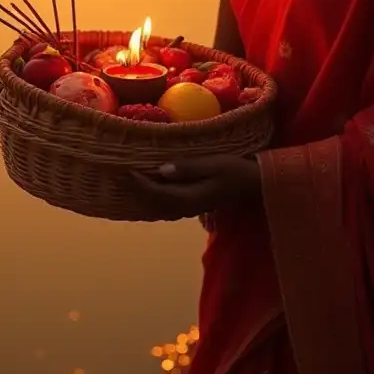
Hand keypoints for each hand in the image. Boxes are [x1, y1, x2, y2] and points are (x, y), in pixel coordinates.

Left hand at [130, 153, 261, 216]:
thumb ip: (188, 168)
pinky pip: (167, 204)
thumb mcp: (214, 164)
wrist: (255, 183)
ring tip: (128, 183)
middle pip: (153, 203)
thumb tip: (161, 170)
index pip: (156, 193)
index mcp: (190, 198)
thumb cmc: (236, 170)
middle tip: (118, 175)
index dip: (139, 183)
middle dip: (136, 191)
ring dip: (143, 196)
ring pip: (159, 206)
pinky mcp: (193, 204)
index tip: (126, 169)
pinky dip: (154, 198)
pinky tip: (149, 189)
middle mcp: (186, 207)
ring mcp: (190, 208)